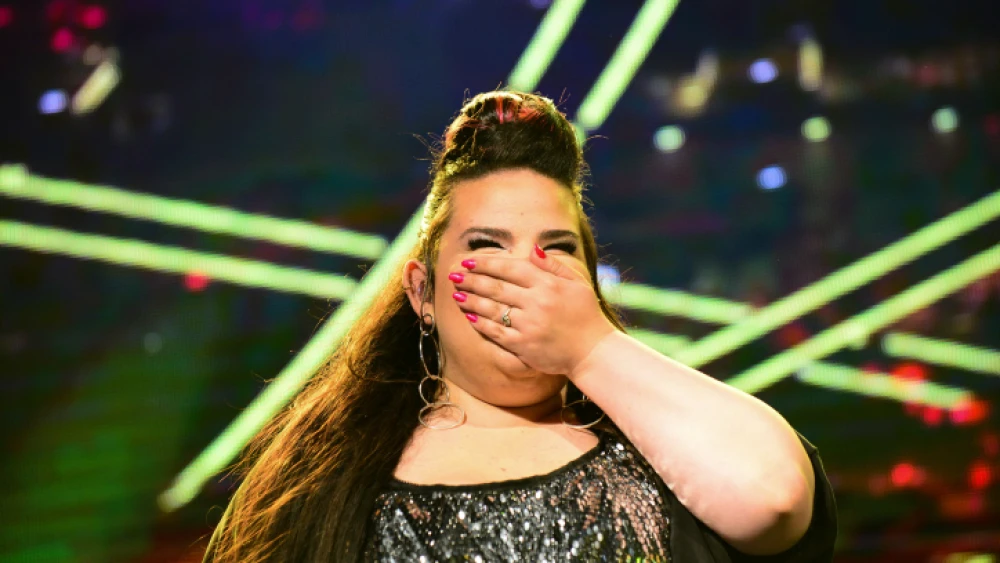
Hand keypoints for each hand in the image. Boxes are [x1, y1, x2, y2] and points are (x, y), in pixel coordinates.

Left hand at [447, 245, 615, 376]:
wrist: (593, 351)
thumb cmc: (586, 315)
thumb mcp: (576, 283)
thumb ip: (553, 265)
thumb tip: (532, 249)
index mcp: (548, 284)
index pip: (510, 268)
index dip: (486, 264)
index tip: (469, 261)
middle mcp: (536, 302)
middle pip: (496, 287)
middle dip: (472, 280)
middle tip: (454, 275)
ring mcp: (528, 325)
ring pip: (492, 309)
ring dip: (471, 300)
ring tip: (456, 294)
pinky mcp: (524, 345)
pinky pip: (497, 332)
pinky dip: (481, 324)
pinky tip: (469, 317)